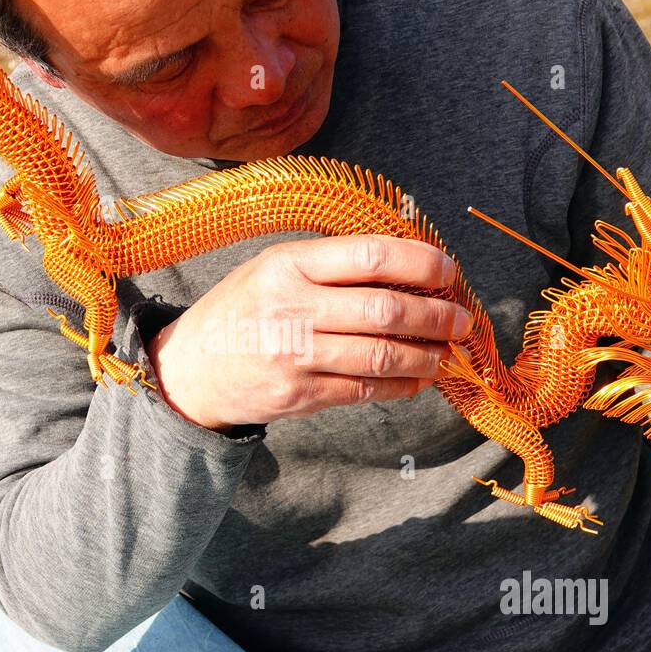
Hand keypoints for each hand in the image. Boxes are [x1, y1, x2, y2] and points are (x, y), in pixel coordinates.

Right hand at [146, 235, 474, 431]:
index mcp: (287, 265)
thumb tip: (408, 265)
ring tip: (446, 351)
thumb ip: (330, 264)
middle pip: (385, 310)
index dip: (419, 261)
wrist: (189, 369)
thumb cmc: (242, 310)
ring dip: (426, 355)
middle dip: (436, 315)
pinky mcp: (300, 395)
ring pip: (382, 355)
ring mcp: (296, 356)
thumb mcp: (272, 267)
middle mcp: (292, 309)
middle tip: (461, 319)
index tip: (447, 269)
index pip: (369, 256)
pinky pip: (366, 389)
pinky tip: (418, 378)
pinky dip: (402, 385)